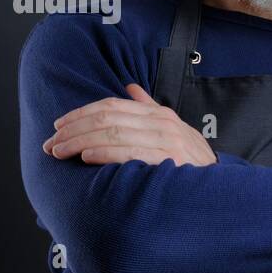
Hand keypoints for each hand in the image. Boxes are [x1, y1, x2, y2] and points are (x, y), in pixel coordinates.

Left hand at [43, 83, 218, 166]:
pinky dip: (104, 152)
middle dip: (74, 129)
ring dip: (80, 141)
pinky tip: (86, 156)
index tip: (58, 126)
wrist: (220, 186)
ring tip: (60, 152)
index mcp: (159, 113)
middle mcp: (162, 122)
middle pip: (107, 117)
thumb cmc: (190, 162)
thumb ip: (148, 109)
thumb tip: (129, 86)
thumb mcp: (173, 130)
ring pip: (113, 133)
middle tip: (51, 144)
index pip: (112, 105)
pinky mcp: (168, 158)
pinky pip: (129, 152)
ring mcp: (167, 139)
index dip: (81, 114)